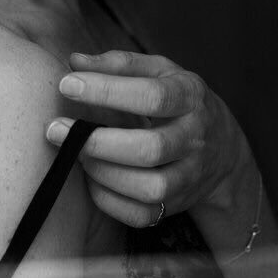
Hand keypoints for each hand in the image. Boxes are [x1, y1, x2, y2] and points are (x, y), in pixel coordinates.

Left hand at [45, 50, 243, 227]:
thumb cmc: (176, 99)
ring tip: (75, 154)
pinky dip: (109, 201)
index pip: (153, 96)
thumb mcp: (159, 71)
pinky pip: (141, 215)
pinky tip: (91, 179)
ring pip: (149, 188)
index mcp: (190, 96)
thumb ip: (119, 64)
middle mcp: (194, 138)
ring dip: (103, 173)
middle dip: (97, 141)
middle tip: (55, 129)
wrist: (221, 148)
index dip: (107, 91)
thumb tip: (75, 62)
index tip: (67, 85)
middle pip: (150, 149)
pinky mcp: (175, 204)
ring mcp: (189, 176)